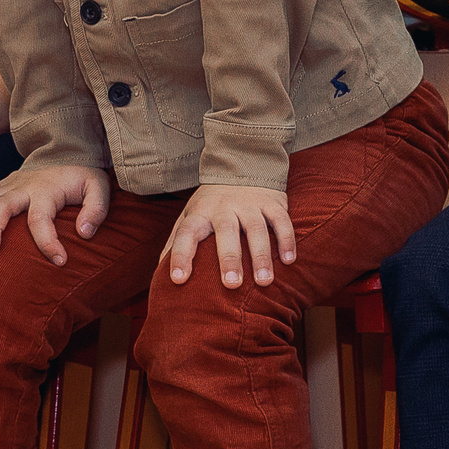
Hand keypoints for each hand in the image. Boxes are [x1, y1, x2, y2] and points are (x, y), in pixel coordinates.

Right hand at [0, 165, 110, 264]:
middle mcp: (22, 186)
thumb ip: (96, 210)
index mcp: (46, 189)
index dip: (48, 242)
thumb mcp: (99, 187)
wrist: (65, 150)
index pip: (42, 217)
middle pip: (2, 206)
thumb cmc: (81, 176)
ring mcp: (7, 185)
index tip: (60, 261)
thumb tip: (84, 234)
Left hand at [165, 183, 295, 287]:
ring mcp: (250, 204)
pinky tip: (290, 261)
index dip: (180, 256)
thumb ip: (176, 241)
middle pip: (225, 232)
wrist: (242, 164)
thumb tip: (158, 271)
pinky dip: (287, 240)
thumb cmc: (212, 202)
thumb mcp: (190, 215)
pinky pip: (281, 221)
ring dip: (261, 256)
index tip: (177, 280)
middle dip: (228, 258)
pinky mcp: (273, 202)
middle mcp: (224, 207)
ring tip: (264, 282)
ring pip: (256, 229)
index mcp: (200, 213)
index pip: (186, 234)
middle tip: (231, 285)